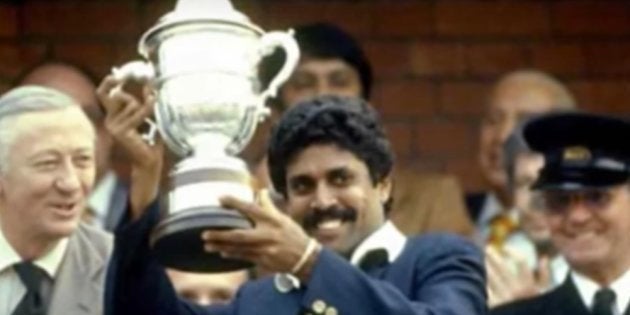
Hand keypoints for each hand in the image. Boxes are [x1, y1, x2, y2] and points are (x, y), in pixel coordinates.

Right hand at [96, 75, 163, 218]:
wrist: (150, 162)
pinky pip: (136, 112)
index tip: (117, 75)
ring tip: (152, 123)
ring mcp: (113, 126)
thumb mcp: (148, 117)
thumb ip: (145, 102)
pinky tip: (153, 105)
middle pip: (118, 96)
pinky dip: (147, 109)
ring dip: (145, 109)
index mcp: (113, 117)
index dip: (108, 83)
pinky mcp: (120, 131)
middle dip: (135, 96)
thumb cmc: (151, 140)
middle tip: (152, 96)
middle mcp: (109, 121)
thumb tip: (149, 85)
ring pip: (131, 103)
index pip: (103, 94)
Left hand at [201, 190, 318, 280]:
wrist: (305, 258)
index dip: (235, 203)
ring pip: (238, 248)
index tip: (220, 198)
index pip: (251, 208)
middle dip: (220, 234)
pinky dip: (232, 254)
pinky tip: (221, 252)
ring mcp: (264, 249)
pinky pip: (244, 257)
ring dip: (221, 246)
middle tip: (204, 233)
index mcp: (272, 220)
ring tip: (207, 244)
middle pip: (239, 234)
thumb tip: (261, 191)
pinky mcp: (263, 260)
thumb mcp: (283, 218)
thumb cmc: (293, 235)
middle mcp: (267, 234)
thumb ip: (269, 206)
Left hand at [486, 245, 549, 306]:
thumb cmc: (540, 308)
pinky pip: (486, 290)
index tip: (506, 248)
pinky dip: (483, 282)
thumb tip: (544, 258)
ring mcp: (503, 298)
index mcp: (529, 286)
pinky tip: (479, 276)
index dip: (513, 252)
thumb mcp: (546, 293)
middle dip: (493, 256)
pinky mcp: (494, 305)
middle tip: (487, 248)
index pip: (520, 262)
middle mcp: (515, 290)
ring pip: (491, 277)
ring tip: (482, 259)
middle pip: (501, 267)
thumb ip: (545, 275)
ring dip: (485, 266)